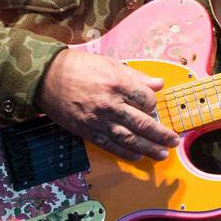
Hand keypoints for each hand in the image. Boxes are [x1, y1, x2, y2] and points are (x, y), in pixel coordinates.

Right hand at [34, 48, 180, 160]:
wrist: (47, 78)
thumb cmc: (79, 67)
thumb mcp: (110, 64)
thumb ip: (136, 77)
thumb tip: (159, 84)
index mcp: (117, 84)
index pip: (147, 99)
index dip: (153, 103)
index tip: (152, 105)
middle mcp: (110, 105)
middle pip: (142, 123)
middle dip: (161, 134)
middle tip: (173, 141)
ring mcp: (98, 120)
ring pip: (129, 139)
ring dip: (148, 148)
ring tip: (162, 154)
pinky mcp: (87, 131)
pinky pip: (110, 145)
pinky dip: (126, 153)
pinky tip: (138, 156)